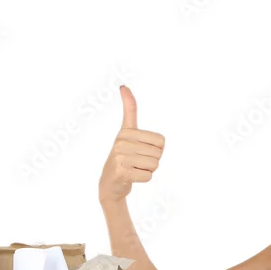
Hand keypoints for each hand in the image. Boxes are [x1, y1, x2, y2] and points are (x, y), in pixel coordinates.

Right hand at [98, 85, 165, 206]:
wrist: (110, 183)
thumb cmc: (124, 157)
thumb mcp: (127, 133)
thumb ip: (129, 110)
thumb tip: (123, 86)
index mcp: (126, 131)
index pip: (161, 140)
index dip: (158, 149)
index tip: (141, 145)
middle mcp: (122, 141)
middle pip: (159, 154)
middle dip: (152, 161)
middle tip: (137, 163)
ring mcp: (120, 156)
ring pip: (154, 165)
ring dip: (148, 170)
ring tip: (134, 169)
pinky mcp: (122, 171)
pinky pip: (148, 176)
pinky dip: (144, 179)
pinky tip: (132, 177)